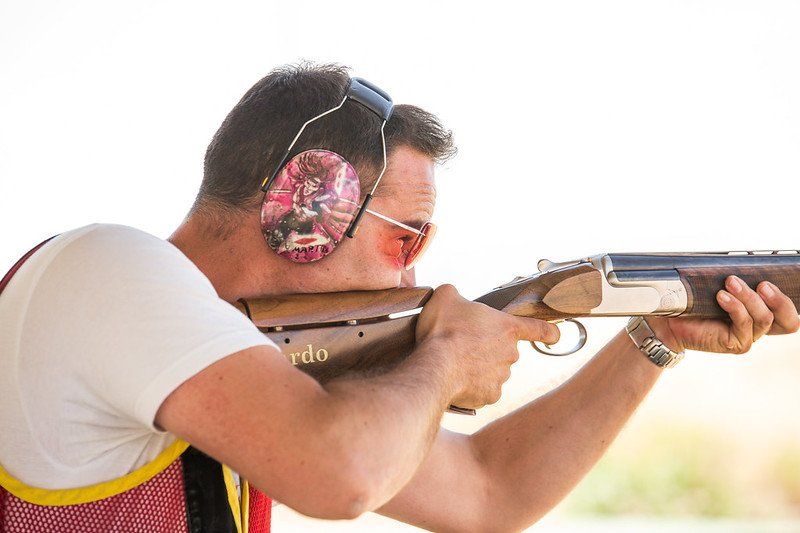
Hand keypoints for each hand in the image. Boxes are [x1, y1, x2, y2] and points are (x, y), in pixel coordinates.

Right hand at [415, 284, 559, 408]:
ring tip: (455, 361)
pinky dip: (472, 386)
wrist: (436, 367)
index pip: (538, 329)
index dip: (548, 332)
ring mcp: (501, 376)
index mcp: (507, 328)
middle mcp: (510, 353)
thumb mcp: (446, 297)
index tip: (554, 336)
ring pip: (492, 370)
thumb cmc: (444, 330)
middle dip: (487, 348)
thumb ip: (455, 293)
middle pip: (504, 350)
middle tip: (464, 344)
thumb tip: (452, 296)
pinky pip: (483, 389)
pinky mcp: (489, 395)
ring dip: (478, 366)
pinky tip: (456, 378)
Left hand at [646, 276, 799, 353]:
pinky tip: (722, 296)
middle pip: (789, 320)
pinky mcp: (735, 344)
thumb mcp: (718, 284)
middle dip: (780, 299)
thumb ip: (737, 278)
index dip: (790, 296)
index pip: (788, 309)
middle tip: (763, 283)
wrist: (668, 321)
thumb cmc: (694, 301)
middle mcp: (758, 326)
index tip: (778, 278)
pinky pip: (743, 323)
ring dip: (749, 297)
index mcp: (760, 311)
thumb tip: (745, 259)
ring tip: (731, 282)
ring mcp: (748, 336)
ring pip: (764, 318)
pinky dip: (735, 306)